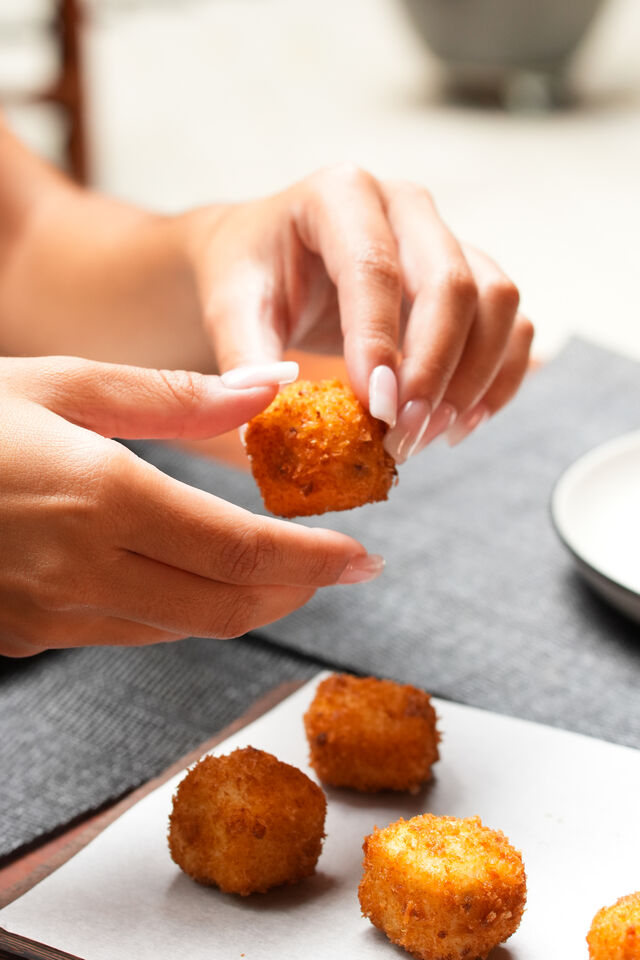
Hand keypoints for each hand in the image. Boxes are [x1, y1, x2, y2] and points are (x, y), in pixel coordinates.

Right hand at [0, 356, 380, 656]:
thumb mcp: (63, 383)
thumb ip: (174, 397)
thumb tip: (269, 390)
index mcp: (101, 498)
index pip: (242, 552)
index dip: (315, 561)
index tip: (365, 555)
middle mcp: (83, 570)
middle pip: (227, 605)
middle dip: (297, 589)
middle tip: (340, 564)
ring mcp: (51, 613)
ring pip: (185, 627)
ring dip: (248, 602)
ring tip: (286, 566)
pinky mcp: (28, 633)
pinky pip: (133, 632)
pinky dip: (187, 610)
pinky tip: (201, 575)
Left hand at [183, 165, 533, 462]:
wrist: (271, 258)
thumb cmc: (251, 276)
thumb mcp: (233, 310)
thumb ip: (246, 358)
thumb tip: (266, 410)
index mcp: (340, 194)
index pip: (375, 268)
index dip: (382, 343)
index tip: (378, 411)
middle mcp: (404, 205)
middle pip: (453, 282)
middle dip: (435, 370)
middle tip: (405, 435)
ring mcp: (444, 236)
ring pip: (497, 301)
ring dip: (474, 378)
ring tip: (429, 436)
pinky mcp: (469, 273)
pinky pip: (512, 322)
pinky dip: (499, 377)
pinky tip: (461, 424)